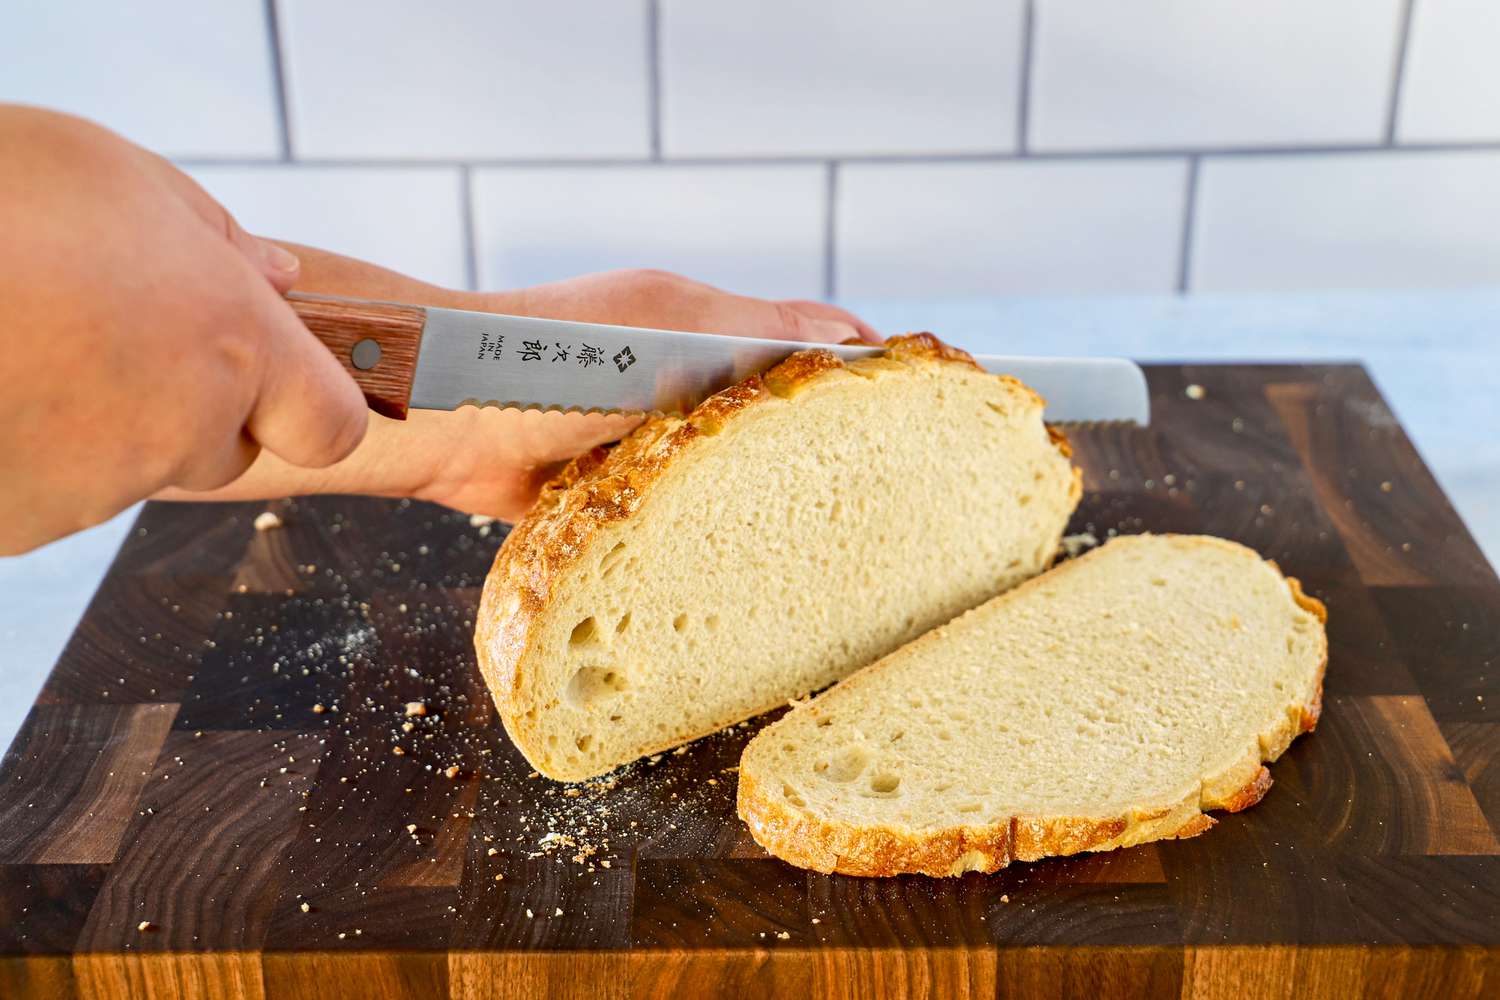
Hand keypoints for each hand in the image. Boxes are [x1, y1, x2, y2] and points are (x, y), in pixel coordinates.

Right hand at [0, 106, 366, 554]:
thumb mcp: (118, 175)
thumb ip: (219, 236)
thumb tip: (279, 276)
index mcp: (235, 344)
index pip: (331, 425)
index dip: (308, 402)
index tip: (276, 374)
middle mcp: (184, 427)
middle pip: (223, 447)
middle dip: (189, 404)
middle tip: (108, 331)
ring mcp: (101, 485)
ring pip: (129, 466)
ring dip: (96, 418)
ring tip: (26, 336)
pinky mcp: (24, 522)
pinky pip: (47, 492)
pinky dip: (27, 448)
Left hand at [163, 258, 882, 521]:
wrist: (439, 420)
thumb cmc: (543, 356)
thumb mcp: (665, 327)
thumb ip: (756, 331)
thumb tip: (852, 333)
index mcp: (703, 327)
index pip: (809, 350)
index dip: (866, 385)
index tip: (925, 421)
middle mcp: (682, 382)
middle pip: (777, 421)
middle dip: (827, 457)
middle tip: (892, 503)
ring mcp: (648, 441)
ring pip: (730, 478)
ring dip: (766, 506)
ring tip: (834, 546)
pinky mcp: (615, 497)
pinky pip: (676, 520)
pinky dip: (705, 539)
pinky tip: (745, 567)